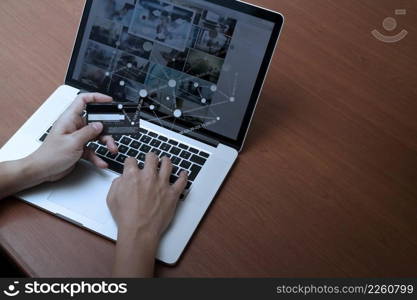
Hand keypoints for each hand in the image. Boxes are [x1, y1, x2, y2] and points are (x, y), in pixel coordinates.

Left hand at [29, 93, 117, 181]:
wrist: (42, 170)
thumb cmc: (50, 155)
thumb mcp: (72, 142)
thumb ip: (88, 132)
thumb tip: (99, 125)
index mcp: (69, 119)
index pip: (83, 101)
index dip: (96, 97)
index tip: (108, 100)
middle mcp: (74, 126)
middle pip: (95, 121)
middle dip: (106, 129)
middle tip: (113, 135)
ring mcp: (77, 137)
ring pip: (96, 136)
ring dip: (106, 143)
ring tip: (111, 150)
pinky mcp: (79, 147)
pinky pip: (93, 149)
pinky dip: (98, 155)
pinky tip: (102, 161)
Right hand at [107, 154, 187, 276]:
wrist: (139, 230)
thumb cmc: (126, 217)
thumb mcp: (112, 198)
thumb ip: (117, 184)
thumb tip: (122, 179)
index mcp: (132, 176)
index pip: (131, 160)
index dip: (131, 162)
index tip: (132, 164)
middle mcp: (148, 176)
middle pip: (151, 158)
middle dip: (150, 156)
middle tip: (151, 158)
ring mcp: (162, 184)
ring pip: (167, 164)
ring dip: (166, 161)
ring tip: (166, 160)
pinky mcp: (172, 193)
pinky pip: (182, 181)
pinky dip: (183, 176)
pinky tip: (183, 173)